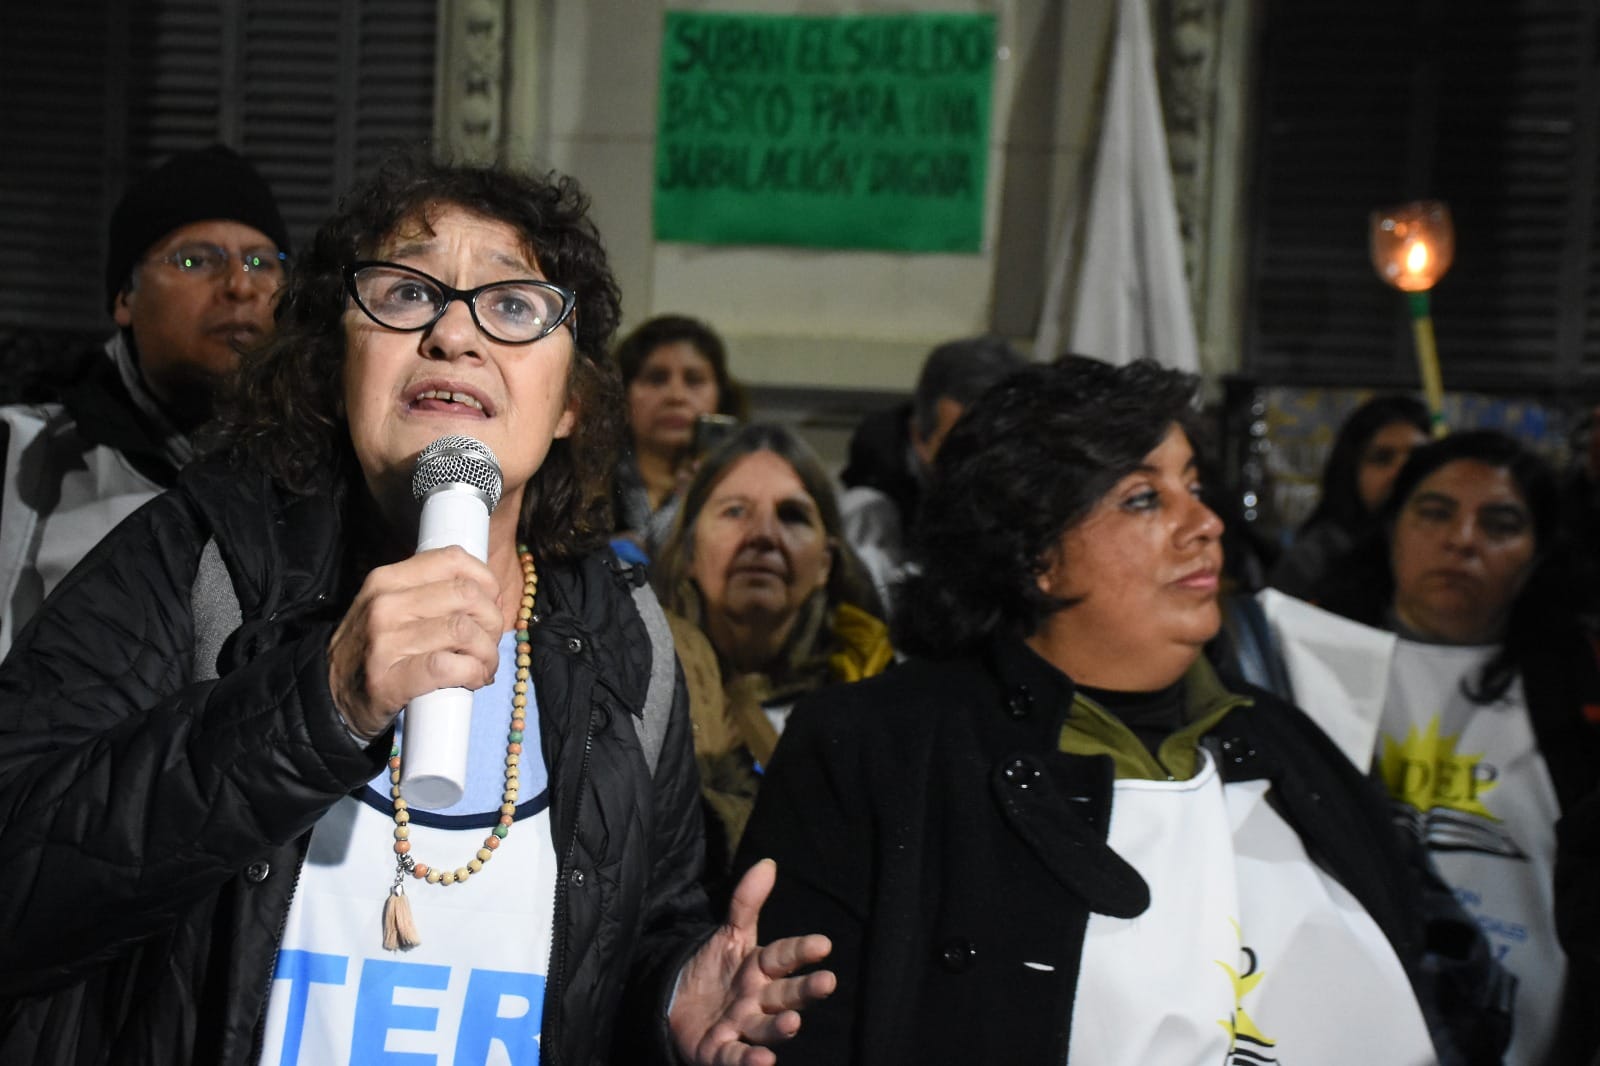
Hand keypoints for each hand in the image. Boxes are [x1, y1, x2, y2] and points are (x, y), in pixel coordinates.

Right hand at [327, 546, 503, 739]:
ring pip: (463, 631)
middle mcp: (385, 604)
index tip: (491, 604)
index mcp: (387, 579)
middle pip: (466, 595)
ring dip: (487, 652)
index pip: (453, 559)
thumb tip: (489, 597)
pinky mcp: (390, 680)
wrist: (327, 696)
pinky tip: (474, 679)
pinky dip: (473, 673)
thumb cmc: (373, 650)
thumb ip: (429, 593)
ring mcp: (385, 642)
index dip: (486, 581)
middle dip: (492, 620)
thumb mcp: (390, 607)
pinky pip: (448, 667)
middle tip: (489, 642)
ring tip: (484, 665)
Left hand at [669, 858, 834, 1065]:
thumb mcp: (729, 934)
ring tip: (794, 1021)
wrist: (678, 1004)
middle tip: (828, 982)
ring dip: (781, 1028)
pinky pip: (736, 1056)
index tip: (823, 944)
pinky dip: (749, 1061)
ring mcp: (742, 1027)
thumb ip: (746, 902)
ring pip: (765, 1027)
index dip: (801, 950)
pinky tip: (765, 1060)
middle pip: (785, 995)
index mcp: (761, 970)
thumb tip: (767, 863)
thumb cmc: (715, 970)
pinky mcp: (721, 1052)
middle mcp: (758, 1000)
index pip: (784, 956)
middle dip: (806, 991)